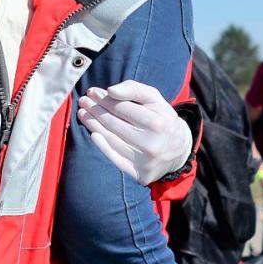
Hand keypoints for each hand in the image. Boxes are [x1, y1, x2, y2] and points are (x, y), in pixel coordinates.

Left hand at [77, 81, 192, 184]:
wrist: (179, 150)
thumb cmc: (162, 119)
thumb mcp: (155, 100)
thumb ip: (134, 89)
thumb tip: (110, 91)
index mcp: (157, 122)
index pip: (122, 108)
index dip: (104, 99)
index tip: (92, 92)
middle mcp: (151, 143)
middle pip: (114, 123)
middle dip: (95, 110)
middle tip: (83, 101)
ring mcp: (144, 161)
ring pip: (111, 140)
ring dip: (93, 125)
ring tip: (83, 114)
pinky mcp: (139, 174)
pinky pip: (115, 159)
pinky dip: (102, 146)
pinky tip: (93, 134)